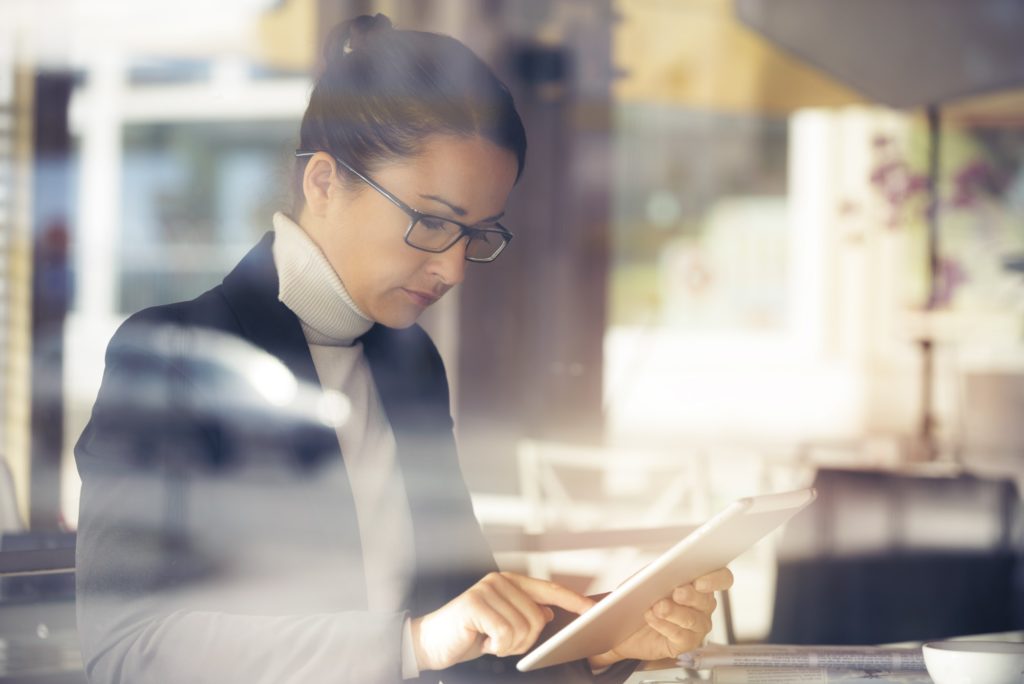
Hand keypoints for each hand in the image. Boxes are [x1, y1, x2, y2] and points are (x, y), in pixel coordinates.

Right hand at [409, 571, 592, 671]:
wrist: (432, 642)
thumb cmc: (469, 633)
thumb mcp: (503, 625)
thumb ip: (526, 614)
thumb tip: (549, 613)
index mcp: (510, 582)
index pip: (549, 589)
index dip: (572, 600)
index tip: (592, 609)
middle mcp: (499, 581)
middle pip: (537, 618)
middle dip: (523, 641)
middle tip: (501, 642)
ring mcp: (487, 590)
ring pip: (522, 629)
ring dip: (507, 646)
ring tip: (489, 640)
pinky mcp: (475, 604)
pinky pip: (505, 634)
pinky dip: (496, 647)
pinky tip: (482, 641)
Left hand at [587, 567, 733, 669]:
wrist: (626, 623)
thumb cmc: (642, 597)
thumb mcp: (647, 578)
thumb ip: (658, 572)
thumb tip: (662, 569)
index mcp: (700, 583)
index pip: (721, 578)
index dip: (715, 579)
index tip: (699, 581)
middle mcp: (703, 605)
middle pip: (707, 600)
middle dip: (691, 595)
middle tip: (677, 592)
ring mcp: (697, 626)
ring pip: (693, 619)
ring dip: (674, 611)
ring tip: (658, 607)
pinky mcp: (686, 643)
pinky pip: (680, 635)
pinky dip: (664, 625)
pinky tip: (652, 617)